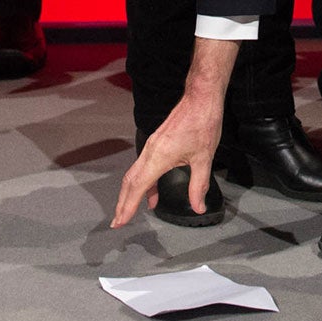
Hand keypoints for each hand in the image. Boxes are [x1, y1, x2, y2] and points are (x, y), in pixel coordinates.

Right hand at [112, 93, 222, 227]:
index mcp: (159, 156)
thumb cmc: (203, 123)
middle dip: (122, 203)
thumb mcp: (204, 159)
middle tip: (117, 222)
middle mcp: (150, 151)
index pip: (138, 187)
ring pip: (135, 173)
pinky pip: (144, 166)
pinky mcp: (157, 142)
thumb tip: (198, 207)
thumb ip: (199, 186)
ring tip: (129, 211)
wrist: (200, 98)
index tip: (119, 221)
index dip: (127, 207)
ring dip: (130, 193)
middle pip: (129, 181)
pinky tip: (152, 194)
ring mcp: (152, 146)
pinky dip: (144, 183)